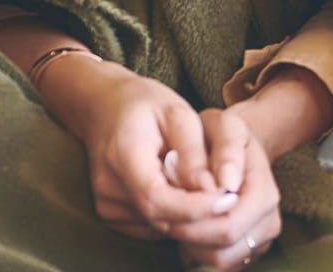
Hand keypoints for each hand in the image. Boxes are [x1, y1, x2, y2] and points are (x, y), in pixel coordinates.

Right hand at [48, 59, 240, 241]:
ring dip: (187, 215)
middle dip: (198, 213)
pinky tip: (179, 191)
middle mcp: (108, 186)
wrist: (104, 109)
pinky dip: (172, 216)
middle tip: (227, 195)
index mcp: (122, 154)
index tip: (227, 199)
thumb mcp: (178, 113)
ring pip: (159, 226)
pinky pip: (151, 227)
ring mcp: (106, 204)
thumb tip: (212, 190)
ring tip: (198, 184)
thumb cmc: (146, 105)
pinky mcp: (110, 215)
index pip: (155, 198)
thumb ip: (194, 153)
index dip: (194, 207)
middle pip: (159, 217)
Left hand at [173, 107, 282, 270]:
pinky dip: (200, 254)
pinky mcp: (249, 252)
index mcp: (265, 194)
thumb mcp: (224, 126)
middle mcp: (269, 222)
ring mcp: (261, 241)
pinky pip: (220, 266)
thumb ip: (226, 148)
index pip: (228, 226)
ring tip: (180, 221)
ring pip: (220, 262)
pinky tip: (191, 230)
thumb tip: (227, 183)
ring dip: (193, 247)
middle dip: (190, 237)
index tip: (173, 204)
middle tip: (169, 216)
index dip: (196, 222)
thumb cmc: (223, 136)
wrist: (236, 148)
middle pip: (224, 250)